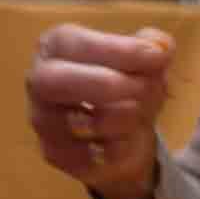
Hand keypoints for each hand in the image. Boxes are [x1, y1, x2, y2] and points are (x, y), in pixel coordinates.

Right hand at [24, 24, 173, 198]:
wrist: (122, 134)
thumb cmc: (126, 84)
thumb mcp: (145, 61)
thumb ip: (153, 47)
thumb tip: (160, 46)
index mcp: (56, 46)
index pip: (73, 43)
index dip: (116, 50)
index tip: (157, 57)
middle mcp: (39, 81)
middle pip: (54, 81)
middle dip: (106, 84)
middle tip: (145, 88)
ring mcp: (42, 120)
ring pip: (76, 123)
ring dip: (123, 118)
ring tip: (142, 112)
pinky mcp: (53, 153)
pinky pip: (86, 156)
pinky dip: (116, 149)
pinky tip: (125, 140)